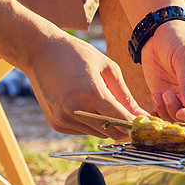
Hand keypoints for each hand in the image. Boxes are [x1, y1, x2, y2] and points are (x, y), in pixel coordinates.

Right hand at [24, 34, 147, 138]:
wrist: (39, 51)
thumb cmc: (77, 54)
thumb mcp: (107, 68)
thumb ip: (125, 96)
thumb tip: (141, 116)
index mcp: (91, 94)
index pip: (122, 121)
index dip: (136, 125)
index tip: (145, 123)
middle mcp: (75, 110)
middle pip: (112, 132)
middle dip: (124, 127)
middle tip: (129, 115)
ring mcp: (64, 119)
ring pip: (98, 133)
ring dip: (107, 124)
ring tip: (102, 102)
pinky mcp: (57, 124)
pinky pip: (84, 131)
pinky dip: (91, 123)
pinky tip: (86, 105)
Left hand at [139, 20, 184, 122]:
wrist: (157, 32)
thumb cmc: (178, 39)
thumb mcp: (184, 57)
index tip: (181, 113)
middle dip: (178, 113)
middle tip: (166, 96)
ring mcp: (181, 98)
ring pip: (176, 119)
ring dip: (165, 111)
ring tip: (158, 93)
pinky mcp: (166, 98)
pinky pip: (163, 114)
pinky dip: (156, 115)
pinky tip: (149, 111)